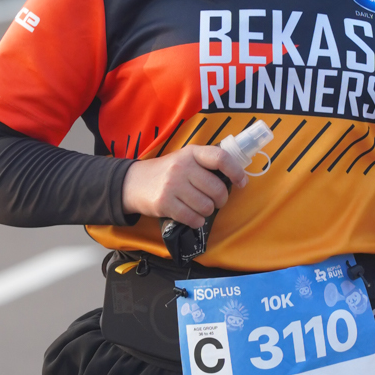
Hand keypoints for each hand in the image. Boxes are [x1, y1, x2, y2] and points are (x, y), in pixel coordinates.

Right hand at [122, 145, 242, 229]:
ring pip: (206, 207)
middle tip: (216, 201)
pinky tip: (192, 217)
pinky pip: (192, 218)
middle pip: (217, 189)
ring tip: (200, 208)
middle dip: (221, 200)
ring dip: (207, 212)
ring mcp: (172, 185)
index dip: (236, 171)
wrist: (133, 182)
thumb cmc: (166, 172)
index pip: (220, 158)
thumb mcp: (184, 159)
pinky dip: (197, 221)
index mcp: (191, 152)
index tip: (241, 182)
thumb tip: (235, 176)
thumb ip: (205, 164)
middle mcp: (182, 166)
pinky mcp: (164, 203)